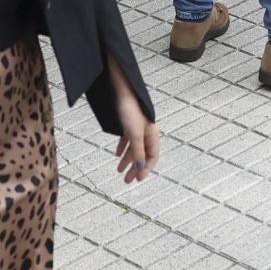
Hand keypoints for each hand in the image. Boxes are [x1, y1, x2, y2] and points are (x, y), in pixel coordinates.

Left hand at [110, 68, 159, 184]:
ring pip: (134, 148)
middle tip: (128, 180)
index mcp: (152, 135)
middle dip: (135, 167)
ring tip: (120, 170)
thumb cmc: (130, 109)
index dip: (146, 169)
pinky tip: (117, 153)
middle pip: (142, 154)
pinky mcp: (128, 122)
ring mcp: (137, 127)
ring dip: (127, 159)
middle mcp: (146, 132)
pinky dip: (122, 147)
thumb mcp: (134, 134)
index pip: (152, 157)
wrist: (122, 89)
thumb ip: (138, 152)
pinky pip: (127, 139)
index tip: (138, 178)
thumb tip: (141, 168)